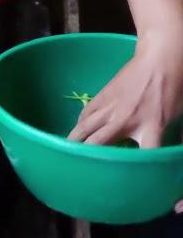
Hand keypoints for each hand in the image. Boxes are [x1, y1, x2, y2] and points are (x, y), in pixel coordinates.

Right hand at [67, 33, 182, 211]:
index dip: (132, 172)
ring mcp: (111, 108)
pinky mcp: (103, 96)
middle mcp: (126, 121)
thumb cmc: (175, 86)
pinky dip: (81, 123)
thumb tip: (155, 152)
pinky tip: (79, 129)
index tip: (124, 181)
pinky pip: (87, 114)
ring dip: (75, 141)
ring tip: (66, 150)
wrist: (161, 57)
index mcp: (150, 128)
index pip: (141, 157)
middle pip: (98, 145)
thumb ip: (161, 135)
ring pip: (86, 129)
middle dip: (87, 157)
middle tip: (78, 168)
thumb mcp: (174, 116)